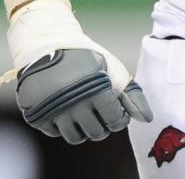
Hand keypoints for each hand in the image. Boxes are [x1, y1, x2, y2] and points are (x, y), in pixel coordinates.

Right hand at [2, 0, 151, 143]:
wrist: (50, 46)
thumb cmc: (88, 59)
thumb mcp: (114, 71)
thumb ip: (132, 96)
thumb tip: (147, 120)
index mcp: (96, 91)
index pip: (114, 121)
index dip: (119, 118)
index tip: (117, 110)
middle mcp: (73, 105)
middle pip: (96, 133)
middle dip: (103, 124)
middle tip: (101, 110)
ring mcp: (53, 112)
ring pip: (75, 138)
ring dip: (84, 128)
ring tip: (86, 111)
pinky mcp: (37, 115)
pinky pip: (55, 133)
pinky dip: (63, 125)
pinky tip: (67, 108)